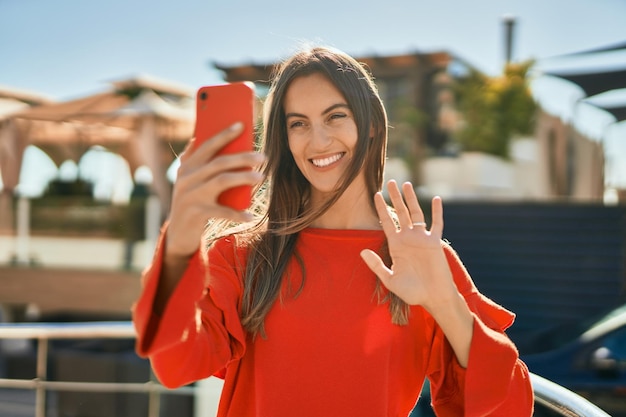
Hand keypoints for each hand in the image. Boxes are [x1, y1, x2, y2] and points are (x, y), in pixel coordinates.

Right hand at [165, 122, 264, 258]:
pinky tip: (251, 216)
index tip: (241, 125)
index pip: (206, 145)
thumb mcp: (191, 182)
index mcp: (186, 167)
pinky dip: (238, 214)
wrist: (178, 235)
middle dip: (242, 157)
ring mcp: (190, 196)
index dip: (223, 134)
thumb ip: (198, 163)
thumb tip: (206, 139)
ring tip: (261, 176)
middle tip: (262, 156)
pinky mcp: (196, 214)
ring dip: (243, 177)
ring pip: (221, 181)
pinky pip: (222, 211)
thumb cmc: (192, 203)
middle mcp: (186, 179)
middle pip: (218, 162)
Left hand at [360, 180, 457, 309]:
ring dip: (411, 199)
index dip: (381, 208)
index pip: (387, 222)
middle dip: (394, 197)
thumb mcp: (390, 279)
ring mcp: (422, 239)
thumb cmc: (412, 292)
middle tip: (390, 181)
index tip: (375, 194)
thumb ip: (376, 265)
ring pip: (416, 213)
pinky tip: (436, 199)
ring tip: (406, 184)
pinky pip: (437, 224)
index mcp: (396, 245)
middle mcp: (408, 238)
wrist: (433, 297)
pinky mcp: (435, 242)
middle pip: (400, 212)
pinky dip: (437, 212)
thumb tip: (362, 251)